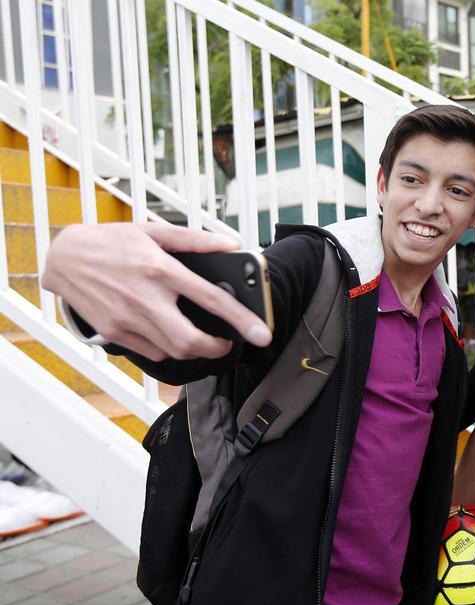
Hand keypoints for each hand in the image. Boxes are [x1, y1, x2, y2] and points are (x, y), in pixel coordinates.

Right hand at [43, 222, 272, 360]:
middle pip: (190, 341)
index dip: (241, 320)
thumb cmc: (112, 242)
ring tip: (201, 337)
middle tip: (226, 342)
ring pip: (173, 351)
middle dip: (217, 348)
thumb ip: (196, 240)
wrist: (63, 257)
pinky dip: (169, 348)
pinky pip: (152, 352)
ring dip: (195, 349)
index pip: (211, 299)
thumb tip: (231, 244)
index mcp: (160, 269)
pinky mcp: (113, 332)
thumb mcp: (154, 232)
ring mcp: (126, 319)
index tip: (261, 333)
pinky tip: (171, 333)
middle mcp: (144, 298)